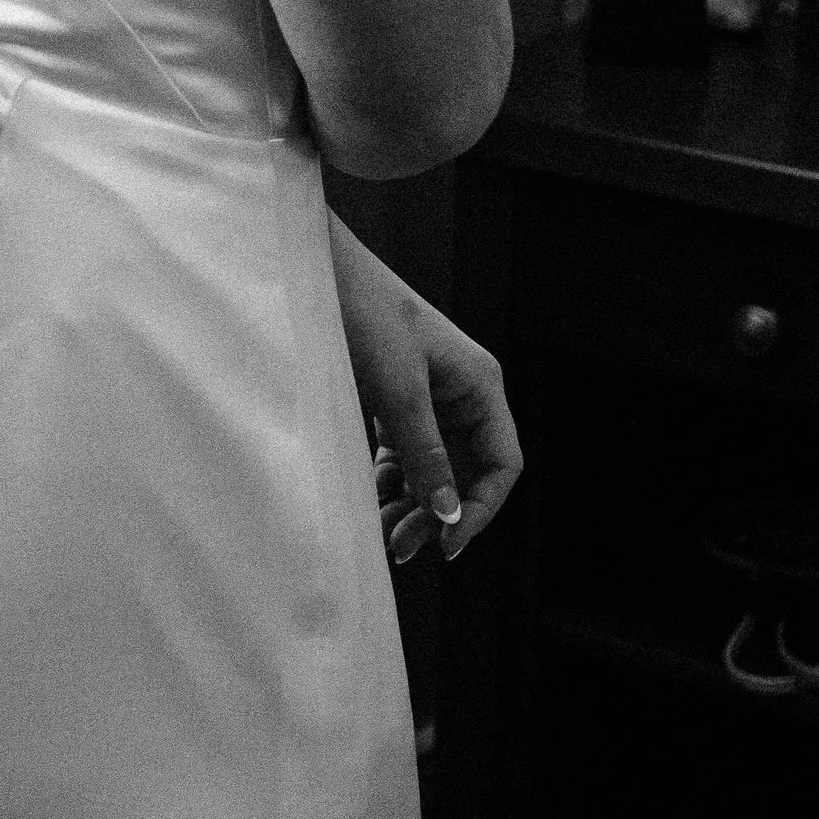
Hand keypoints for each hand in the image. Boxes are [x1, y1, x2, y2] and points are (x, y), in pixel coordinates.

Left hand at [328, 216, 522, 564]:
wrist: (315, 270)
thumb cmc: (363, 315)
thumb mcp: (397, 391)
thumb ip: (425, 455)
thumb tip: (450, 516)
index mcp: (480, 385)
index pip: (503, 463)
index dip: (481, 508)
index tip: (448, 542)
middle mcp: (462, 393)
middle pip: (466, 472)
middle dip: (438, 512)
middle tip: (401, 548)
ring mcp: (428, 397)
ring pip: (433, 468)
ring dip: (412, 503)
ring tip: (381, 534)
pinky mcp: (394, 399)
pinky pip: (403, 453)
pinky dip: (389, 481)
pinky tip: (368, 502)